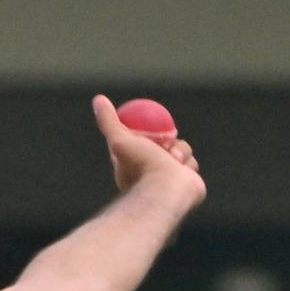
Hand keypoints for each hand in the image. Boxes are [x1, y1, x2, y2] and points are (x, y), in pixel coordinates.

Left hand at [92, 94, 205, 212]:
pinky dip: (187, 164)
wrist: (164, 191)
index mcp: (132, 169)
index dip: (145, 134)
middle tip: (165, 139)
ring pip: (181, 153)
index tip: (148, 127)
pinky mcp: (186, 187)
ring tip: (172, 159)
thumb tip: (98, 99)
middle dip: (166, 141)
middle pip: (164, 146)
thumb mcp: (120, 139)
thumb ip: (109, 122)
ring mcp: (168, 183)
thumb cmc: (140, 167)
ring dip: (179, 151)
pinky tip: (181, 169)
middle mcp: (150, 177)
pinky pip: (191, 165)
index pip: (140, 145)